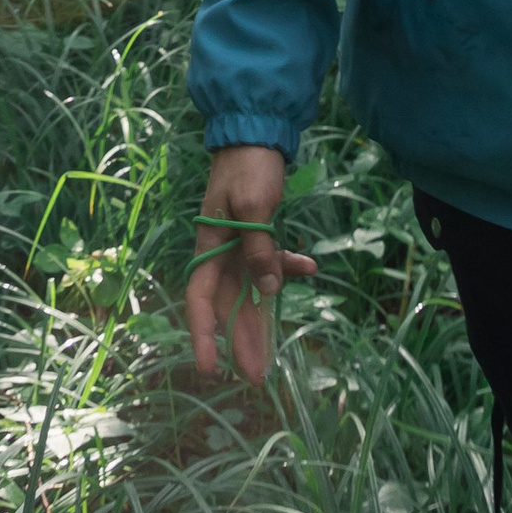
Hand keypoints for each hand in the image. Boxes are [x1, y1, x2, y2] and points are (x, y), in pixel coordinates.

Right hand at [183, 146, 316, 385]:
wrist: (256, 135)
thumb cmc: (247, 169)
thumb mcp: (253, 207)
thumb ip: (259, 250)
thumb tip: (268, 292)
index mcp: (210, 248)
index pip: (201, 300)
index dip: (203, 336)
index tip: (209, 369)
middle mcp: (221, 253)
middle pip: (228, 305)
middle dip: (241, 340)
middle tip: (256, 377)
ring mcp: (238, 245)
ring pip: (250, 291)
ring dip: (263, 318)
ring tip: (273, 354)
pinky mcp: (257, 235)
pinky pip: (270, 262)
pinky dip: (288, 267)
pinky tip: (310, 268)